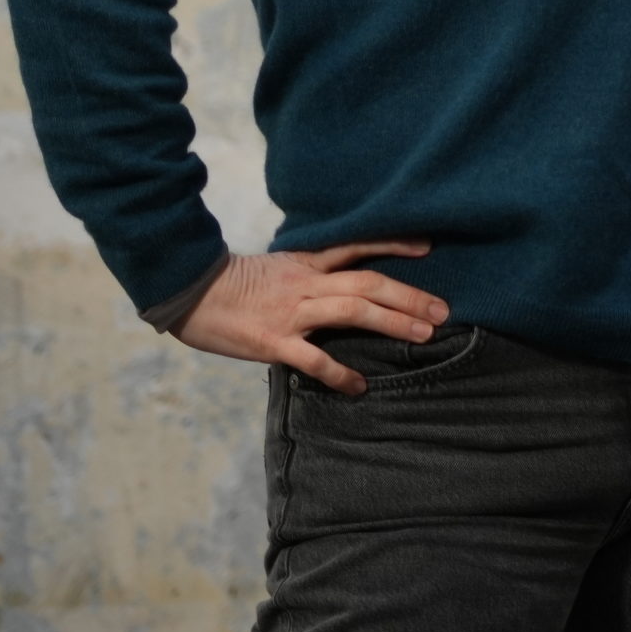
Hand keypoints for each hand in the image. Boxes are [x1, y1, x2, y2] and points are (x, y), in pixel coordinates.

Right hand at [172, 241, 446, 393]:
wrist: (187, 292)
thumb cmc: (232, 285)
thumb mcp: (275, 268)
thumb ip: (308, 274)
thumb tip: (338, 283)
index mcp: (306, 263)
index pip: (357, 246)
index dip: (394, 246)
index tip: (428, 247)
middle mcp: (306, 284)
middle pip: (368, 282)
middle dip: (409, 296)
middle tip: (443, 310)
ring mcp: (291, 312)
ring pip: (353, 311)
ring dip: (393, 322)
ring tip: (425, 335)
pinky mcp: (272, 341)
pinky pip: (313, 358)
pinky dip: (339, 372)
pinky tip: (360, 386)